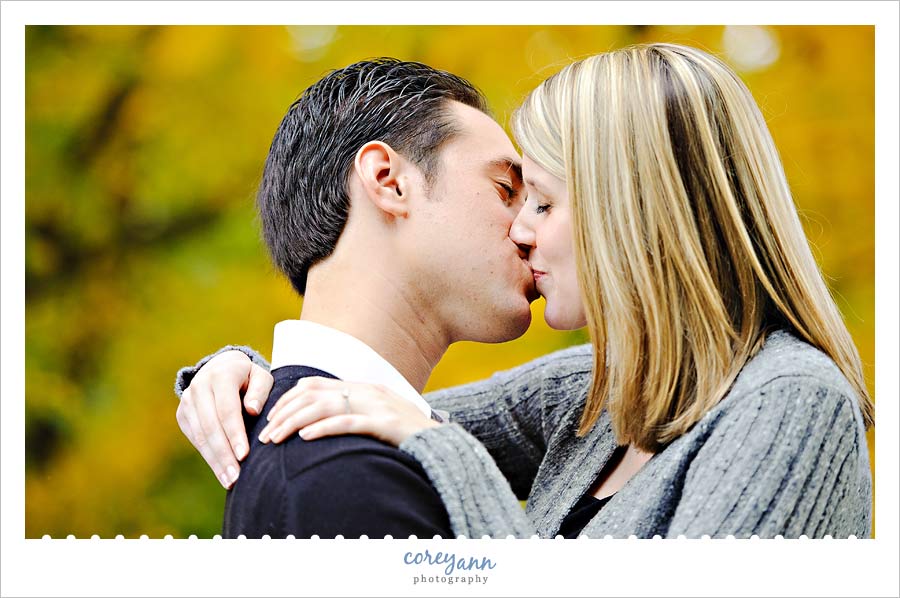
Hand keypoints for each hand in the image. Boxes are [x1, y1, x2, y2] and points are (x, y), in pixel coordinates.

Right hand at [175, 350, 273, 487]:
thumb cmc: (248, 377)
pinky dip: (209, 457)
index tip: (244, 455)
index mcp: (220, 375)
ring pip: (200, 435)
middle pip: (210, 426)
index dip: (235, 434)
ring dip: (215, 461)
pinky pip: (195, 439)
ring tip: (230, 481)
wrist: (221, 368)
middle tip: (236, 477)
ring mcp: (187, 401)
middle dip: (223, 454)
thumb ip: (260, 391)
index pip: (227, 409)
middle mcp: (199, 387)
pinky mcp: (183, 414)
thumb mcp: (261, 376)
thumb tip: (252, 410)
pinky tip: (221, 472)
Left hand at [258, 377, 438, 447]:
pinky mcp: (386, 425)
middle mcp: (368, 391)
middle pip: (314, 395)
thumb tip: (320, 422)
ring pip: (326, 406)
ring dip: (295, 422)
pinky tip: (306, 437)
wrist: (443, 445)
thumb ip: (353, 413)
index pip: (315, 385)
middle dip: (284, 413)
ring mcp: (378, 407)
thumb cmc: (407, 436)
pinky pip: (349, 422)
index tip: (271, 418)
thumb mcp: (378, 417)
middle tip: (266, 434)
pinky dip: (324, 428)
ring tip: (277, 437)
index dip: (288, 399)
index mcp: (364, 387)